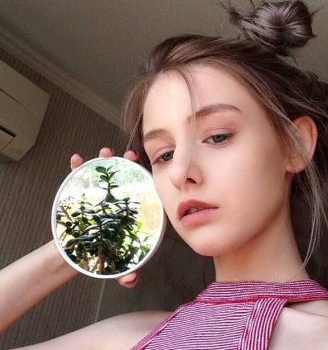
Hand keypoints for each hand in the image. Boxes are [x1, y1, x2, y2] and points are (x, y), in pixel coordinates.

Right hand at [70, 147, 139, 287]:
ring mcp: (98, 197)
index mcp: (129, 213)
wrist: (77, 256)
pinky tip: (76, 159)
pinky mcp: (80, 197)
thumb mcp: (116, 265)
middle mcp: (115, 201)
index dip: (145, 177)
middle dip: (127, 163)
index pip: (141, 191)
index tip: (146, 167)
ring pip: (102, 174)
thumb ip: (125, 273)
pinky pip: (78, 179)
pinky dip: (77, 168)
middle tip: (129, 155)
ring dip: (104, 160)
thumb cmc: (102, 256)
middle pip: (124, 178)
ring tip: (105, 153)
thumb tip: (131, 280)